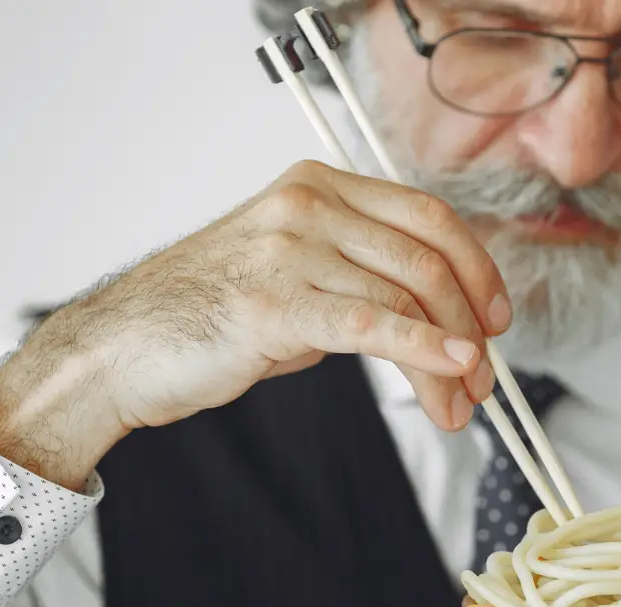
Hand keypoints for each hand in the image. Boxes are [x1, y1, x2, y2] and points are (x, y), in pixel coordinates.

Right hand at [0, 160, 509, 489]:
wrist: (122, 348)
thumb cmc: (211, 315)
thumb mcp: (298, 274)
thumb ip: (363, 276)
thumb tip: (446, 322)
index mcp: (319, 187)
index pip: (427, 216)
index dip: (477, 267)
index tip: (498, 315)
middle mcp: (307, 206)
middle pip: (427, 257)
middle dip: (472, 323)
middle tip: (485, 377)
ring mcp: (288, 249)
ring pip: (406, 298)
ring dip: (449, 361)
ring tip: (458, 406)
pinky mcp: (273, 303)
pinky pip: (372, 324)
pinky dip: (424, 351)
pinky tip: (451, 373)